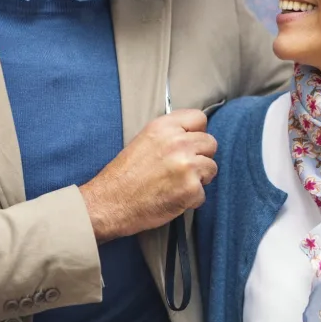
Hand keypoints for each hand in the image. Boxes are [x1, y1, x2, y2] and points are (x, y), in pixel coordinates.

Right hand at [78, 109, 216, 242]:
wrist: (109, 203)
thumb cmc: (123, 176)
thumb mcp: (143, 141)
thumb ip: (169, 135)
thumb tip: (192, 136)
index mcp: (164, 127)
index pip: (199, 119)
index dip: (197, 133)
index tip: (190, 144)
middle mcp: (178, 142)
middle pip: (210, 143)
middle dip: (200, 157)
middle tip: (183, 170)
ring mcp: (187, 165)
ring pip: (211, 168)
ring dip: (199, 179)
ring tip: (176, 185)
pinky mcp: (190, 189)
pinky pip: (203, 194)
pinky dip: (191, 200)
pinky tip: (172, 199)